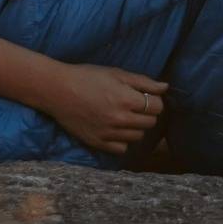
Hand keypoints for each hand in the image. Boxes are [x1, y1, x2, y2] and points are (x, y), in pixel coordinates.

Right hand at [47, 64, 168, 156]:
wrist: (57, 90)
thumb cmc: (87, 77)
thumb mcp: (116, 73)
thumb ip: (143, 82)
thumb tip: (165, 87)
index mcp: (126, 99)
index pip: (157, 107)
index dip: (154, 100)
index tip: (145, 97)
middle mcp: (120, 119)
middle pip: (150, 122)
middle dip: (147, 113)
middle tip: (134, 105)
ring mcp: (109, 133)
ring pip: (138, 136)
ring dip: (135, 127)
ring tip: (123, 116)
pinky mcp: (98, 143)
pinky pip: (121, 149)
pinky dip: (122, 141)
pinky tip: (115, 129)